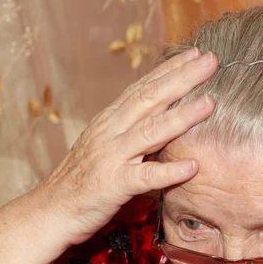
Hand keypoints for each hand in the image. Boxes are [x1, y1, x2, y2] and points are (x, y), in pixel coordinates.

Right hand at [33, 48, 217, 247]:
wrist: (51, 210)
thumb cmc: (85, 178)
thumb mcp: (108, 144)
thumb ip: (134, 128)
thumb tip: (164, 112)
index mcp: (112, 120)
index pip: (145, 87)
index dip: (171, 69)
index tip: (197, 53)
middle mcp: (111, 131)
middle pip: (151, 99)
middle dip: (183, 78)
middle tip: (211, 60)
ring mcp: (110, 157)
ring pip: (150, 131)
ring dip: (182, 116)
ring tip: (210, 103)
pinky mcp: (112, 185)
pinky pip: (144, 177)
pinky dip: (168, 172)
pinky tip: (192, 167)